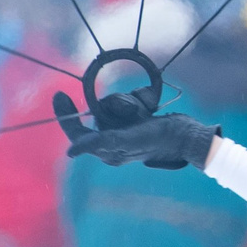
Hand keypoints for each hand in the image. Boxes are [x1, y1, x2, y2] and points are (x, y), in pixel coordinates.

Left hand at [53, 87, 217, 170]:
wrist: (187, 134)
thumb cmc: (157, 140)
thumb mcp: (126, 140)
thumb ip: (100, 143)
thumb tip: (70, 151)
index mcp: (105, 150)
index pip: (77, 132)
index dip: (66, 115)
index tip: (60, 95)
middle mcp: (112, 139)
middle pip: (99, 111)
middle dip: (116, 105)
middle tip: (135, 111)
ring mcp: (125, 127)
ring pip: (116, 102)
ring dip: (132, 102)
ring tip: (147, 111)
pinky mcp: (138, 117)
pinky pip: (130, 98)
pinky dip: (141, 99)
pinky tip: (152, 109)